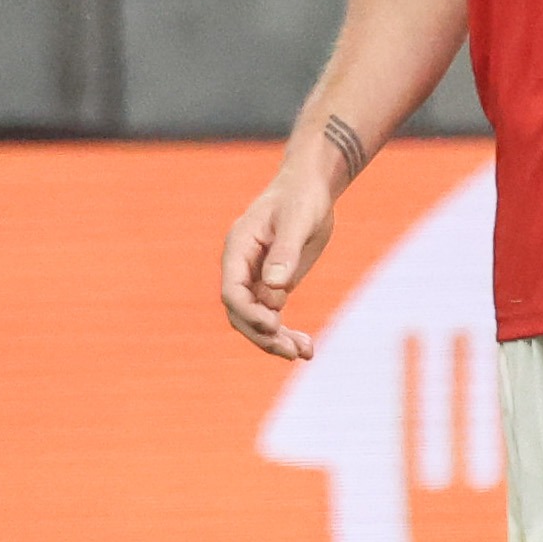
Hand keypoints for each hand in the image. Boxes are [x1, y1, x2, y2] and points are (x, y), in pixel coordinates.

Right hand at [220, 151, 341, 360]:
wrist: (310, 188)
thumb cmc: (302, 197)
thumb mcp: (298, 219)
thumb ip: (285, 252)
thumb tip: (275, 287)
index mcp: (238, 247)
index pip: (232, 290)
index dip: (249, 312)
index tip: (275, 325)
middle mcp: (241, 266)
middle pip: (240, 312)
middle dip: (263, 335)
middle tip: (291, 351)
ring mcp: (255, 278)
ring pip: (255, 320)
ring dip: (275, 340)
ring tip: (303, 353)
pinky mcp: (272, 285)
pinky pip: (272, 316)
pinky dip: (287, 333)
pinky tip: (307, 348)